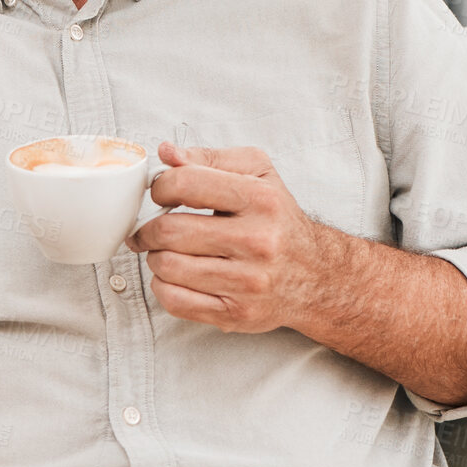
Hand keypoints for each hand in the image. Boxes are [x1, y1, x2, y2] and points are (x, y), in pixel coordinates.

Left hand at [126, 141, 341, 333]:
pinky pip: (175, 301)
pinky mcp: (236, 313)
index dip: (160, 187)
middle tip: (150, 230)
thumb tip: (167, 153)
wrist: (318, 276)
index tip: (161, 195)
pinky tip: (174, 277)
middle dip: (149, 229)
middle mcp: (258, 241)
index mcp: (261, 200)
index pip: (185, 184)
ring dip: (155, 258)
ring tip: (165, 252)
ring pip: (167, 267)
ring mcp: (247, 282)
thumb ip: (209, 158)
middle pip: (169, 231)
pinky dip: (162, 287)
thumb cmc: (279, 221)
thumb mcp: (257, 174)